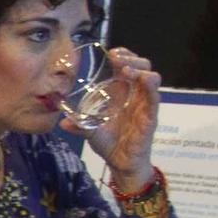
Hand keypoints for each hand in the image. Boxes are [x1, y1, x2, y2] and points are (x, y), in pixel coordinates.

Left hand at [75, 48, 159, 187]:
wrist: (121, 164)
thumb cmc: (109, 144)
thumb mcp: (90, 131)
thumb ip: (78, 124)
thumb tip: (62, 122)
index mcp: (121, 92)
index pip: (126, 66)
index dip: (122, 55)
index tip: (111, 53)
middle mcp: (135, 94)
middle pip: (141, 66)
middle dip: (131, 58)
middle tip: (116, 58)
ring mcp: (144, 104)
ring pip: (151, 77)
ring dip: (140, 69)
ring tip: (127, 69)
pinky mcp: (151, 116)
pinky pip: (155, 98)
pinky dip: (152, 86)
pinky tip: (145, 80)